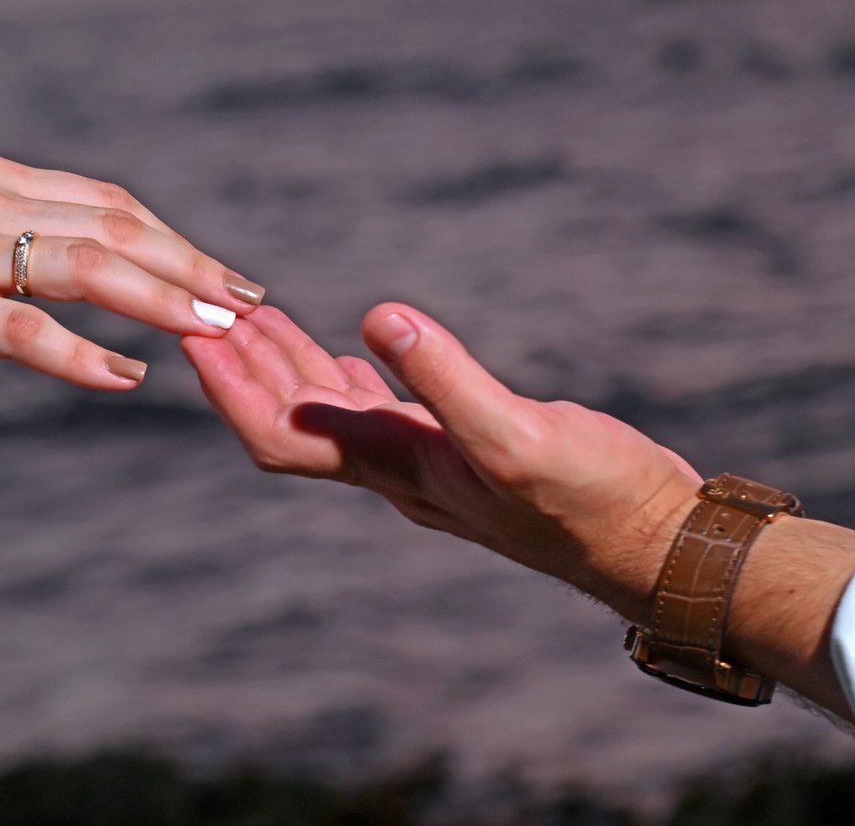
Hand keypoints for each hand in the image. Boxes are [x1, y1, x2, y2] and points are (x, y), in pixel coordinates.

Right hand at [0, 153, 264, 387]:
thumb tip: (37, 267)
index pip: (105, 201)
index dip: (170, 237)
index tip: (214, 270)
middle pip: (118, 229)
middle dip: (192, 266)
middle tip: (250, 303)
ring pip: (89, 269)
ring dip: (165, 300)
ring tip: (220, 332)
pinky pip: (25, 332)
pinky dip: (83, 355)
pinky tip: (127, 376)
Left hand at [182, 305, 701, 619]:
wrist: (661, 546)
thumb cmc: (596, 501)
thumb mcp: (520, 434)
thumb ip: (447, 379)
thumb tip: (376, 315)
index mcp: (397, 468)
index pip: (282, 433)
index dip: (231, 388)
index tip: (193, 335)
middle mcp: (398, 471)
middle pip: (294, 420)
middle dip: (245, 365)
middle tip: (204, 306)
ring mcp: (429, 463)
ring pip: (334, 412)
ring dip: (289, 365)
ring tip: (254, 315)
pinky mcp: (463, 452)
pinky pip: (383, 411)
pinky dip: (350, 376)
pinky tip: (346, 353)